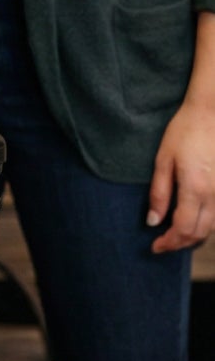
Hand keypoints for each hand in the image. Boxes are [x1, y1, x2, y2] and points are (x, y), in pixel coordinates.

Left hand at [148, 96, 214, 252]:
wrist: (211, 114)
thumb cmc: (184, 132)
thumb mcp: (163, 160)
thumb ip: (159, 193)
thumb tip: (153, 221)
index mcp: (196, 189)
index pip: (183, 229)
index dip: (168, 242)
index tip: (154, 247)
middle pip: (199, 233)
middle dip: (180, 244)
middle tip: (161, 245)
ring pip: (212, 227)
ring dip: (193, 237)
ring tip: (174, 237)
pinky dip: (205, 226)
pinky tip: (192, 223)